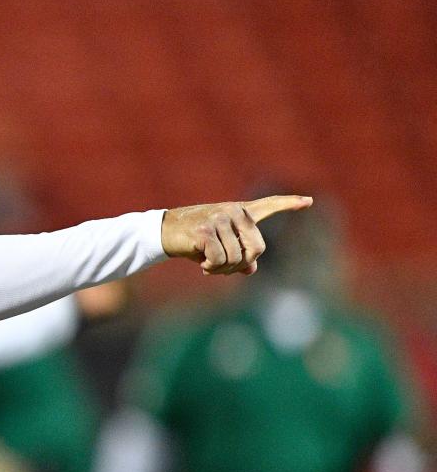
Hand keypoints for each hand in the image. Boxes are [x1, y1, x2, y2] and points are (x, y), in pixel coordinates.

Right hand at [160, 195, 312, 274]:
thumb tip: (251, 270)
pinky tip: (201, 265)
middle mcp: (233, 211)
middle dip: (242, 264)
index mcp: (240, 212)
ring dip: (223, 269)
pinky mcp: (205, 231)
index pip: (268, 205)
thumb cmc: (194, 240)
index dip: (288, 204)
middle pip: (257, 249)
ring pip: (237, 258)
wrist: (164, 232)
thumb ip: (238, 256)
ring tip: (208, 264)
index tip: (308, 202)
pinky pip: (220, 259)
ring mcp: (219, 220)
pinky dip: (212, 268)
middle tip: (223, 266)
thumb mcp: (219, 247)